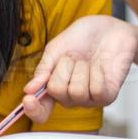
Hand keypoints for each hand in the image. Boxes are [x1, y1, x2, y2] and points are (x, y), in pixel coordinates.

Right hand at [22, 15, 137, 123]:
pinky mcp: (108, 95)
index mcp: (55, 86)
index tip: (28, 99)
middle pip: (57, 92)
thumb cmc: (83, 37)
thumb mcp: (56, 49)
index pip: (41, 110)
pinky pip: (97, 90)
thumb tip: (30, 89)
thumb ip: (43, 69)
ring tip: (87, 61)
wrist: (109, 28)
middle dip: (63, 67)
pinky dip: (97, 73)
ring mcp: (89, 98)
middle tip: (72, 57)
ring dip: (81, 69)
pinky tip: (100, 66)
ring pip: (77, 92)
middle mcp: (71, 96)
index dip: (33, 109)